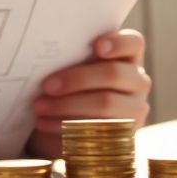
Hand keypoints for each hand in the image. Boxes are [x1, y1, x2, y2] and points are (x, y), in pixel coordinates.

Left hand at [26, 29, 151, 159]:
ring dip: (67, 105)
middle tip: (46, 86)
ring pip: (105, 103)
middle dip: (77, 79)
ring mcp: (134, 109)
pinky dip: (64, 126)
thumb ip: (71, 59)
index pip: (134, 43)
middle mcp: (137, 81)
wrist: (70, 122)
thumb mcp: (73, 68)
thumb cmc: (70, 85)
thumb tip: (46, 59)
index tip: (97, 47)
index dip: (118, 43)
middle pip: (114, 74)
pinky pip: (96, 129)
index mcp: (128, 57)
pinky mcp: (123, 134)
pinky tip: (44, 123)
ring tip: (39, 106)